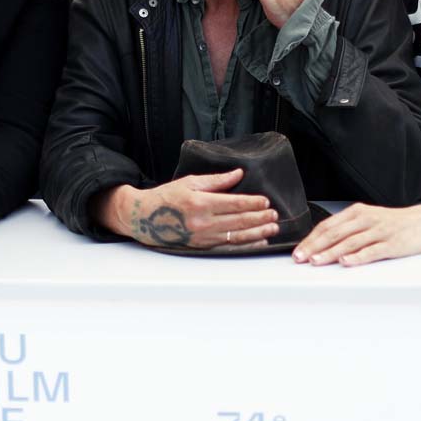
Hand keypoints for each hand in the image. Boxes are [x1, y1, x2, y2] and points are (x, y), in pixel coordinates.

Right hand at [105, 169, 278, 248]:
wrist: (146, 217)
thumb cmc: (168, 197)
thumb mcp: (191, 182)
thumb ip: (217, 180)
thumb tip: (238, 174)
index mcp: (200, 203)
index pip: (234, 203)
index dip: (252, 203)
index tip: (265, 201)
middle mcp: (203, 222)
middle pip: (239, 221)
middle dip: (260, 218)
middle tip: (274, 214)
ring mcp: (203, 237)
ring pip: (237, 236)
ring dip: (258, 232)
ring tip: (272, 228)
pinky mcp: (203, 246)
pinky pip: (229, 247)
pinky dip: (246, 245)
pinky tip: (258, 242)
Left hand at [293, 202, 420, 265]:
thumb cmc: (395, 223)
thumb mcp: (369, 219)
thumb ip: (348, 229)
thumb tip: (323, 242)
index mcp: (357, 212)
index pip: (328, 225)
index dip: (311, 239)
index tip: (298, 250)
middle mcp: (366, 220)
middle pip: (335, 233)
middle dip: (315, 247)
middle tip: (300, 258)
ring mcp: (379, 232)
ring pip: (350, 242)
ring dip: (331, 253)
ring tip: (317, 261)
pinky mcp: (392, 244)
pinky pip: (372, 250)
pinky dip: (358, 256)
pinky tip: (346, 261)